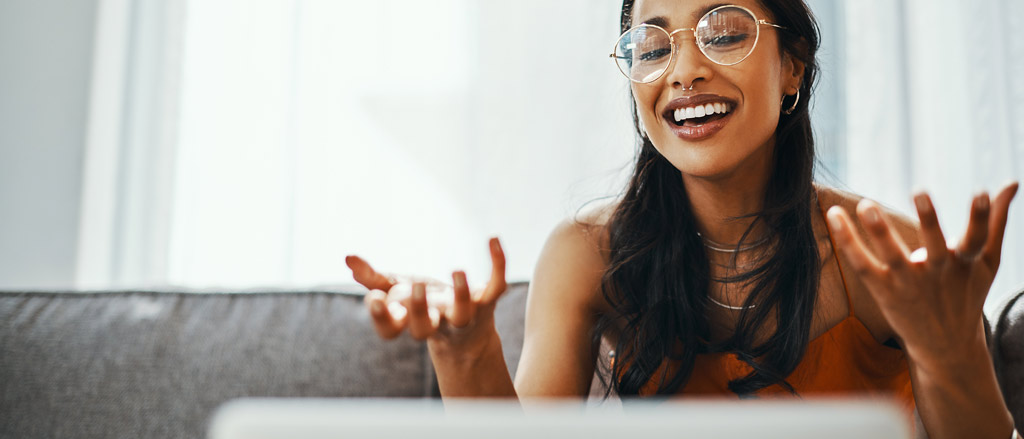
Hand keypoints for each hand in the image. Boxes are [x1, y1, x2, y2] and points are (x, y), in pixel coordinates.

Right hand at [345, 238, 507, 346]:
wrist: (468, 333)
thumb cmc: (424, 306)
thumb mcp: (397, 290)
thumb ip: (372, 277)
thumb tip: (348, 258)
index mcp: (408, 321)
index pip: (389, 329)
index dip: (381, 318)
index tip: (376, 298)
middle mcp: (435, 322)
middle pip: (423, 329)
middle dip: (419, 309)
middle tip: (418, 286)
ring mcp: (462, 315)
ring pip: (462, 314)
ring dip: (461, 294)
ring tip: (458, 270)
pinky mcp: (487, 302)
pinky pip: (496, 286)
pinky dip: (498, 264)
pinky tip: (493, 239)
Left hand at [825, 182, 1017, 362]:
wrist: (946, 346)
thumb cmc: (966, 294)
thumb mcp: (986, 262)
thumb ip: (995, 221)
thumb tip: (1011, 182)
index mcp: (965, 263)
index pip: (977, 238)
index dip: (981, 217)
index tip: (982, 192)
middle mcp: (937, 272)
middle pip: (934, 246)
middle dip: (929, 220)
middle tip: (920, 191)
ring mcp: (909, 283)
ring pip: (892, 256)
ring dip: (879, 231)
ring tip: (866, 204)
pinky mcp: (884, 291)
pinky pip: (862, 265)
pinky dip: (848, 242)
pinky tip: (834, 216)